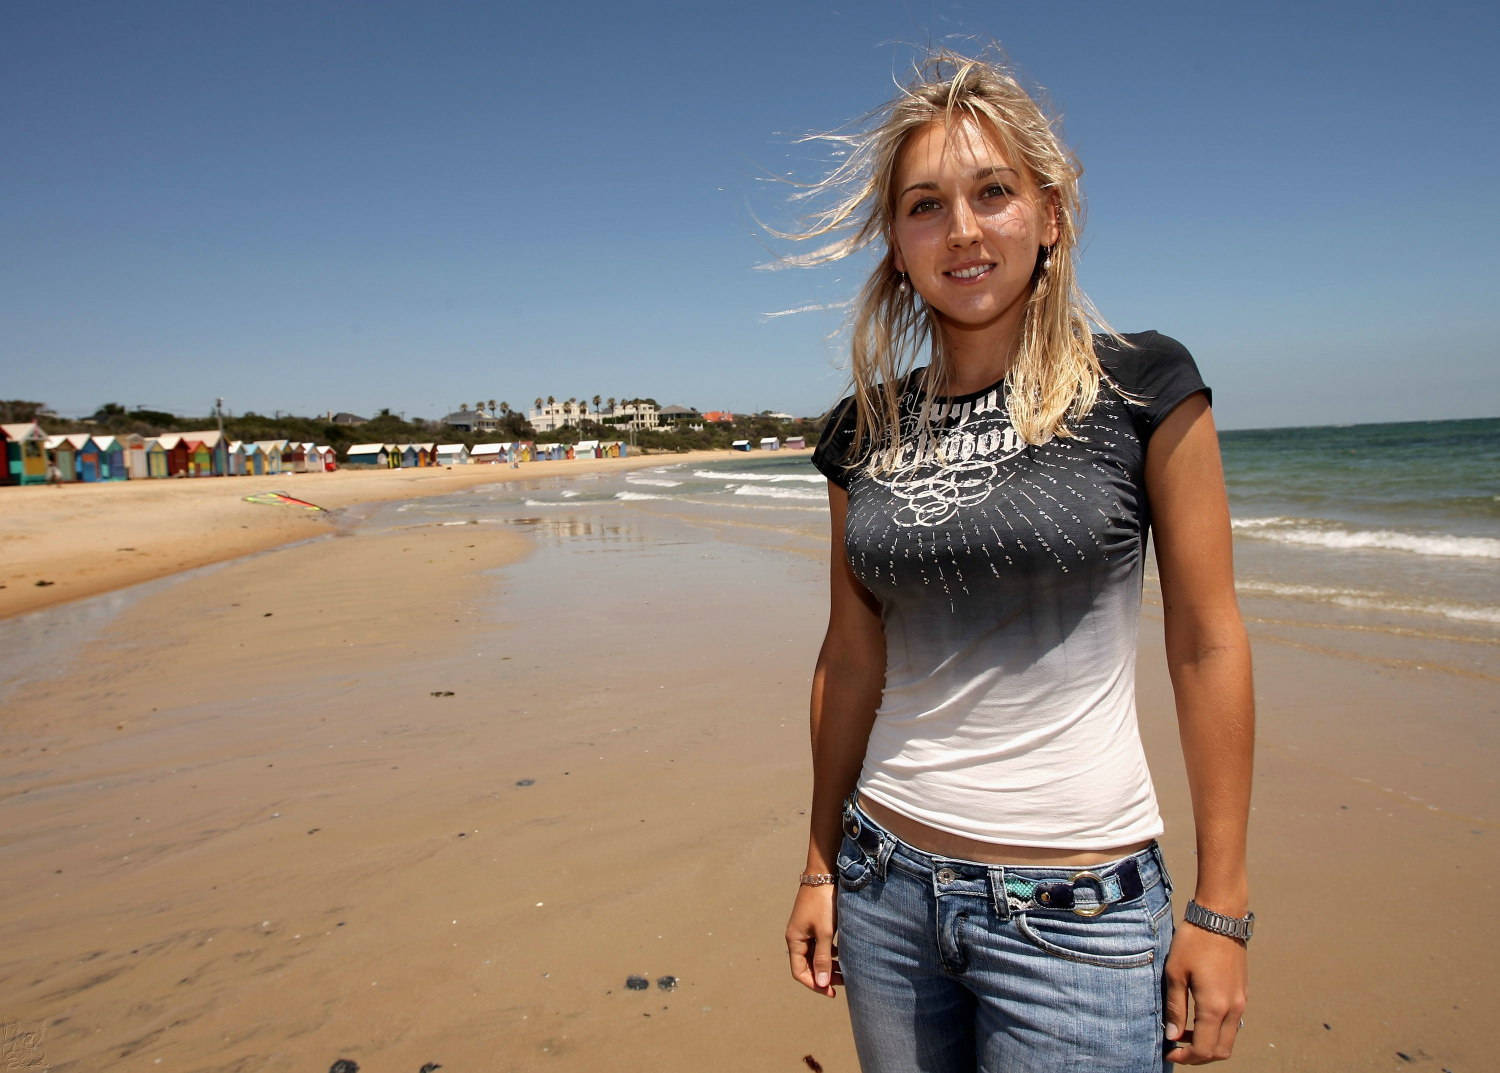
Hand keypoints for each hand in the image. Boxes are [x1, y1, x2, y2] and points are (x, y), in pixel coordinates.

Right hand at [785, 883, 840, 996]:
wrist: (824, 874)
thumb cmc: (823, 903)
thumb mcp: (824, 933)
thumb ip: (823, 958)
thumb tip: (822, 984)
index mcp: (794, 940)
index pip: (800, 972)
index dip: (815, 985)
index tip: (832, 992)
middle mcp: (797, 936)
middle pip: (807, 965)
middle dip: (824, 976)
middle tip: (844, 982)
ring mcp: (805, 929)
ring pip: (815, 955)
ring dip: (828, 965)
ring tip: (846, 970)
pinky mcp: (814, 923)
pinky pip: (820, 945)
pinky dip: (830, 953)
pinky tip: (843, 954)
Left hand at [1162, 922, 1247, 1063]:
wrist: (1220, 917)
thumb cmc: (1193, 942)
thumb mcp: (1175, 973)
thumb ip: (1175, 1007)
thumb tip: (1172, 1035)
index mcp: (1215, 1007)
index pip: (1204, 1049)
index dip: (1185, 1057)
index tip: (1168, 1052)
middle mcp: (1233, 1009)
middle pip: (1221, 1051)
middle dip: (1198, 1056)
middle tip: (1177, 1048)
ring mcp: (1241, 1001)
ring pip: (1229, 1039)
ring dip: (1209, 1044)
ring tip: (1184, 1033)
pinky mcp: (1242, 993)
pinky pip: (1233, 1024)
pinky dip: (1217, 1031)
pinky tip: (1198, 1019)